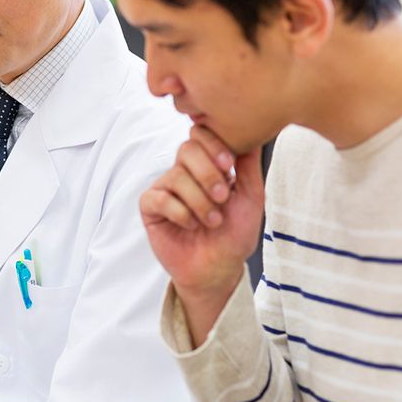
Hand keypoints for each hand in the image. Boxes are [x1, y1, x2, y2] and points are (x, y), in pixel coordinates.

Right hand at [140, 126, 264, 342]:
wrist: (219, 268)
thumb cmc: (234, 234)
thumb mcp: (251, 196)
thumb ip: (249, 164)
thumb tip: (251, 134)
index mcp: (207, 164)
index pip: (202, 135)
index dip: (214, 146)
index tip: (229, 167)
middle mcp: (184, 172)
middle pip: (187, 149)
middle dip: (208, 174)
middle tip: (222, 198)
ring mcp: (166, 188)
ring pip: (177, 176)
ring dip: (199, 201)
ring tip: (211, 221)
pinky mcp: (150, 207)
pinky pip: (160, 198)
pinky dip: (180, 212)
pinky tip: (190, 225)